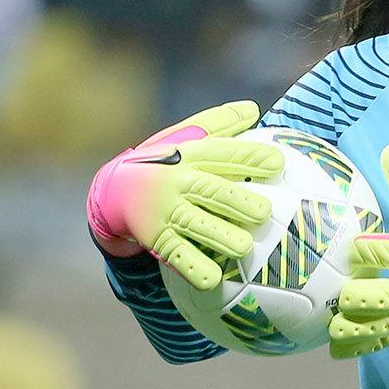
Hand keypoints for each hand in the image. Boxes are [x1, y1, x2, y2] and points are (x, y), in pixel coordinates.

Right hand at [86, 100, 282, 289]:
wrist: (111, 189)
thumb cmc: (164, 160)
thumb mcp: (185, 137)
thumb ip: (220, 124)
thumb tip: (254, 109)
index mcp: (190, 155)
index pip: (223, 154)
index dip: (249, 158)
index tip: (277, 162)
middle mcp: (178, 181)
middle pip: (211, 190)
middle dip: (236, 201)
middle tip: (264, 211)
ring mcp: (166, 211)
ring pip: (196, 224)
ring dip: (219, 236)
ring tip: (244, 247)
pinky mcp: (156, 237)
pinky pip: (176, 255)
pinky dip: (193, 268)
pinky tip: (212, 280)